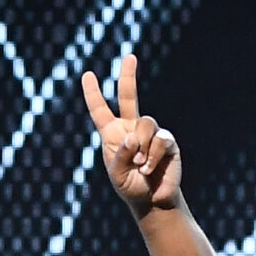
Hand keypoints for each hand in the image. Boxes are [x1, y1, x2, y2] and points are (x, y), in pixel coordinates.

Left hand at [81, 55, 181, 215]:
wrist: (152, 199)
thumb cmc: (130, 186)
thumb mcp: (116, 175)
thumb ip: (119, 156)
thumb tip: (132, 137)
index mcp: (112, 135)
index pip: (100, 110)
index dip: (93, 93)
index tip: (87, 75)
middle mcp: (131, 128)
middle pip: (128, 96)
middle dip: (128, 76)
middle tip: (129, 56)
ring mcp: (150, 132)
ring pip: (146, 123)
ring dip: (141, 148)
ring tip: (140, 166)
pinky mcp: (167, 140)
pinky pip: (160, 140)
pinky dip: (153, 156)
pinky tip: (150, 168)